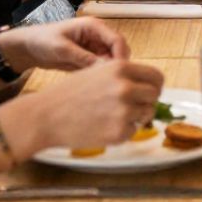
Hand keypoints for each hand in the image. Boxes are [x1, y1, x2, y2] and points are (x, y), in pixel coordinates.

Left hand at [1, 17, 130, 71]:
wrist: (29, 48)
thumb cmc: (43, 41)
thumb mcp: (62, 49)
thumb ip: (84, 58)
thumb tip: (105, 69)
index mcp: (94, 26)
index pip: (117, 40)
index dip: (121, 56)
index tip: (117, 74)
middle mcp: (98, 36)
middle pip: (118, 51)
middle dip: (117, 66)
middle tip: (109, 83)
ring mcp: (95, 48)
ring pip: (111, 61)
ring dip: (108, 72)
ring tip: (99, 85)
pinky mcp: (89, 59)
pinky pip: (101, 68)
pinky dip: (99, 76)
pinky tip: (92, 84)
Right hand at [37, 60, 165, 148]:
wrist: (46, 116)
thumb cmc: (68, 94)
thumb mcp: (97, 72)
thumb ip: (122, 75)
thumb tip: (145, 84)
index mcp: (121, 68)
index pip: (156, 76)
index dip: (154, 85)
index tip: (151, 91)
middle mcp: (125, 87)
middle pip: (155, 95)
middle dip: (147, 101)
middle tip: (133, 107)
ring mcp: (124, 111)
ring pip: (147, 114)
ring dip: (135, 117)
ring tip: (112, 116)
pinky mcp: (119, 132)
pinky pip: (133, 131)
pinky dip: (122, 131)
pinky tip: (103, 126)